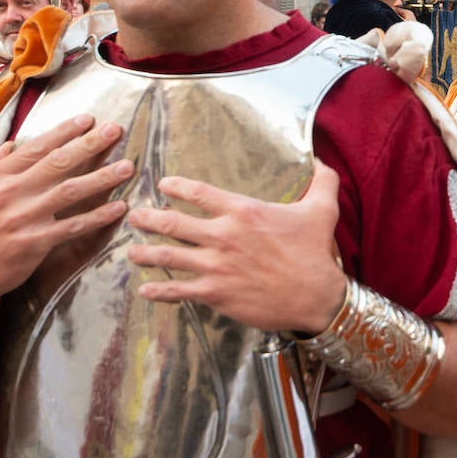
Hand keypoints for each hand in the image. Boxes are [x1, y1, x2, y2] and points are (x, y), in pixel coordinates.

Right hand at [0, 115, 133, 320]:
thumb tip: (13, 142)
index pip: (36, 147)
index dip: (65, 131)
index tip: (90, 119)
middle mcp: (9, 193)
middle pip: (57, 162)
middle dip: (90, 144)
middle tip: (116, 130)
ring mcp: (22, 218)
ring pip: (70, 191)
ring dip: (102, 178)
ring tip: (128, 167)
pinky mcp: (34, 243)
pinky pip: (73, 226)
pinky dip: (98, 216)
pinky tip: (120, 207)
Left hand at [127, 161, 346, 334]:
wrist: (316, 296)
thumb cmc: (316, 252)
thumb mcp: (323, 210)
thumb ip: (323, 182)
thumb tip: (324, 162)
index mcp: (244, 211)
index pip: (199, 193)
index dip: (177, 187)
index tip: (163, 185)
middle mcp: (224, 235)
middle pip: (173, 223)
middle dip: (148, 218)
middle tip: (135, 217)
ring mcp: (215, 265)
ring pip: (168, 256)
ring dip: (145, 253)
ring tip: (132, 252)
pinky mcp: (214, 293)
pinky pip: (177, 290)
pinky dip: (157, 290)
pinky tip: (145, 290)